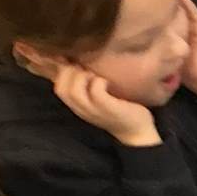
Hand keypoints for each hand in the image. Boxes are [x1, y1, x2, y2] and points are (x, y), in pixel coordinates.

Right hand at [24, 54, 158, 146]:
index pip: (58, 87)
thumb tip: (78, 61)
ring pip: (73, 91)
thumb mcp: (98, 98)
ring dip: (81, 77)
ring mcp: (94, 111)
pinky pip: (95, 91)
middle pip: (61, 88)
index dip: (60, 70)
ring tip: (94, 74)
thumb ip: (87, 85)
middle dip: (69, 72)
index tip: (72, 61)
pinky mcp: (108, 109)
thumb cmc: (119, 111)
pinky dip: (98, 81)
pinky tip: (106, 82)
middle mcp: (83, 110)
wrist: (139, 134)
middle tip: (85, 68)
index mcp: (78, 106)